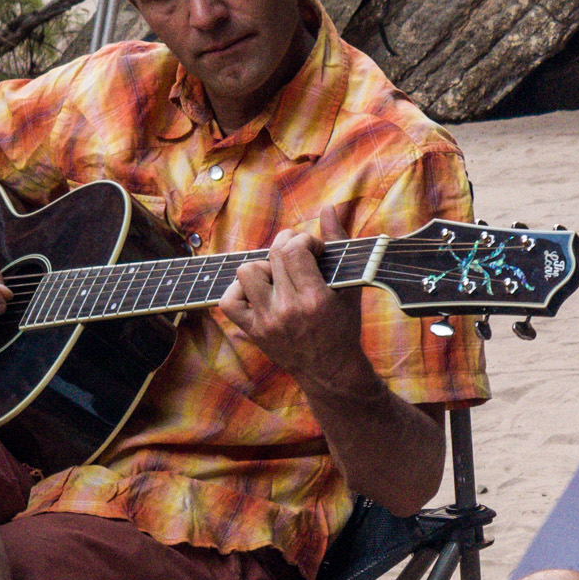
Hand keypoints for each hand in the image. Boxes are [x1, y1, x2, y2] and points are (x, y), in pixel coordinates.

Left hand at [220, 206, 368, 398]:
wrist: (330, 372)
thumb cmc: (344, 326)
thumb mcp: (350, 286)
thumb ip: (340, 243)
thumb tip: (328, 207)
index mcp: (316, 298)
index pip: (295, 249)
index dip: (304, 239)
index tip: (315, 249)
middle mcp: (288, 309)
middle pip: (274, 254)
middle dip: (287, 244)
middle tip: (299, 254)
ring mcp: (267, 321)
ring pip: (248, 272)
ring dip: (263, 266)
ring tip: (279, 274)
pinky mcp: (253, 331)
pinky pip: (229, 301)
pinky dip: (239, 290)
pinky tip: (258, 290)